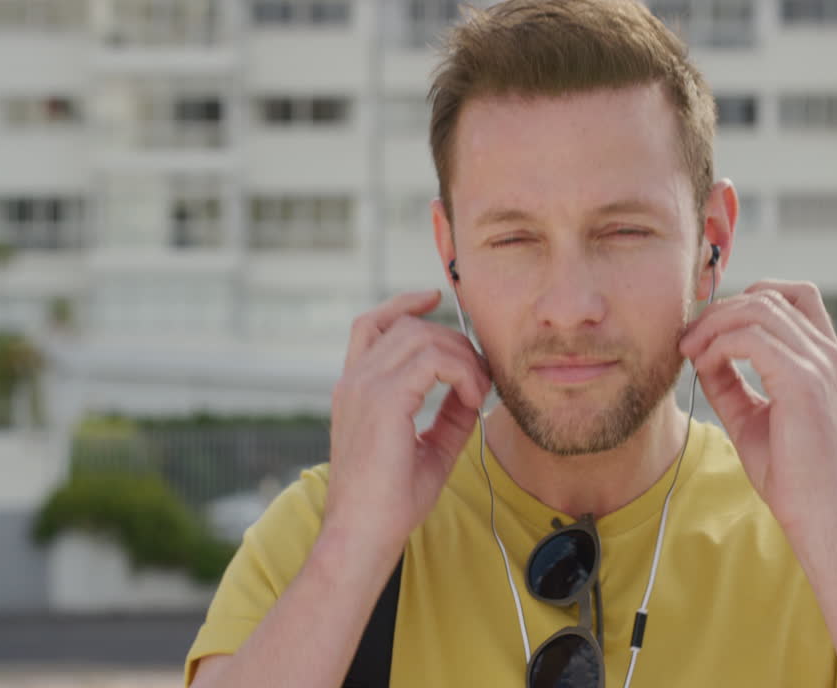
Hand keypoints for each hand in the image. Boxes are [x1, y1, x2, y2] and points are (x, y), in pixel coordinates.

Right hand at [326, 290, 490, 550]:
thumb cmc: (390, 504)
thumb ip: (449, 416)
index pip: (373, 324)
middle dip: (455, 342)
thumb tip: (475, 391)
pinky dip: (463, 373)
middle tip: (481, 379)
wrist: (363, 536)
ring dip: (462, 358)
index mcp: (355, 389)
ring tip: (478, 393)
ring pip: (423, 336)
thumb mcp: (430, 450)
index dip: (404, 304)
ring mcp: (364, 387)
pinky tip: (474, 399)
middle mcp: (355, 381)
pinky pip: (433, 359)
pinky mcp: (382, 400)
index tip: (436, 299)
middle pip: (409, 326)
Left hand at [679, 280, 836, 533]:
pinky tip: (703, 365)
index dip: (748, 299)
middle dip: (720, 310)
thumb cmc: (791, 476)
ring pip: (759, 308)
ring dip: (715, 323)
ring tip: (690, 351)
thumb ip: (730, 384)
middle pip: (770, 296)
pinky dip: (719, 344)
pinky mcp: (803, 382)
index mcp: (826, 360)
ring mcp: (820, 365)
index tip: (710, 330)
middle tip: (687, 340)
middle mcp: (829, 355)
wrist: (821, 518)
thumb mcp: (752, 418)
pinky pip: (751, 337)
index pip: (795, 296)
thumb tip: (700, 356)